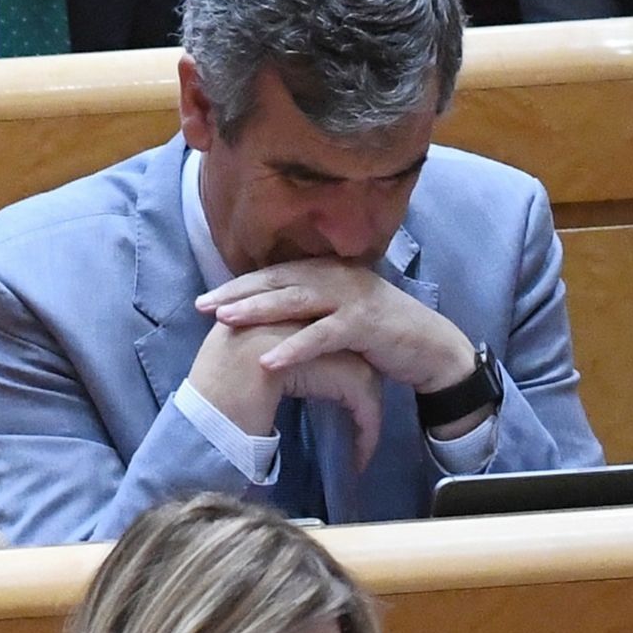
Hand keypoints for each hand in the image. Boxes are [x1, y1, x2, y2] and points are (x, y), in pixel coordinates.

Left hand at [196, 256, 469, 416]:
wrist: (430, 346)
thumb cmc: (379, 334)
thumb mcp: (339, 314)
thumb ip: (309, 309)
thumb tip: (266, 317)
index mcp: (327, 272)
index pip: (275, 274)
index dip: (240, 284)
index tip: (206, 298)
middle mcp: (336, 277)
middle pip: (279, 281)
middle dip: (238, 293)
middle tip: (202, 305)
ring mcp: (351, 297)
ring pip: (296, 301)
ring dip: (258, 310)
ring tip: (225, 322)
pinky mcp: (365, 323)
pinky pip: (322, 335)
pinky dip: (294, 347)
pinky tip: (269, 360)